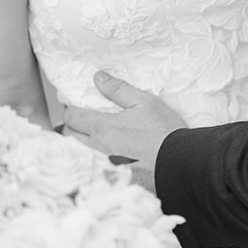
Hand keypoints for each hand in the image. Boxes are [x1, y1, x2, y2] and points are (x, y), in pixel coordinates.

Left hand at [63, 71, 185, 193]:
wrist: (179, 160)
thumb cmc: (163, 130)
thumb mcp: (143, 101)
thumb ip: (117, 89)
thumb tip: (98, 77)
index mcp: (102, 128)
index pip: (71, 117)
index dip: (68, 107)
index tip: (71, 101)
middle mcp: (99, 146)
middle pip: (70, 135)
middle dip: (71, 124)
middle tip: (79, 114)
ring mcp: (106, 160)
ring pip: (80, 149)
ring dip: (79, 138)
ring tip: (90, 128)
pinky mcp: (115, 170)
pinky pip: (94, 158)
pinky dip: (91, 149)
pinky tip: (105, 144)